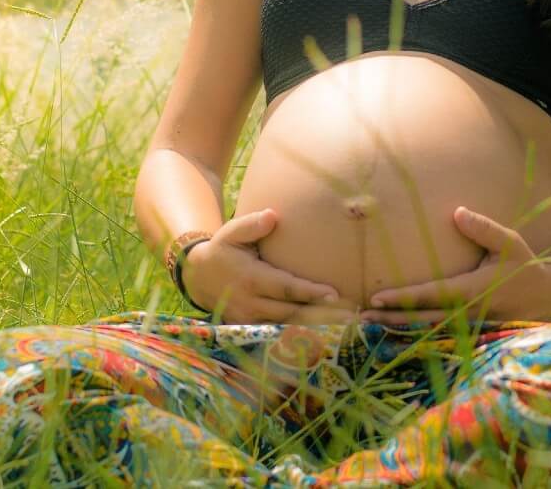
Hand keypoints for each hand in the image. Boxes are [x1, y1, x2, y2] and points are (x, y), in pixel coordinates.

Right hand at [182, 208, 357, 324]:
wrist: (198, 277)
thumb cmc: (223, 249)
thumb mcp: (231, 233)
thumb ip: (251, 225)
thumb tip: (272, 216)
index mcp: (251, 279)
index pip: (285, 288)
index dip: (309, 292)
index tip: (334, 293)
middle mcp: (252, 304)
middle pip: (292, 312)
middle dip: (322, 315)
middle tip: (352, 316)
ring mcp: (251, 320)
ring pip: (288, 327)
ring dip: (317, 328)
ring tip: (347, 327)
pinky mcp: (252, 329)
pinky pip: (280, 334)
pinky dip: (302, 336)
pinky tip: (326, 335)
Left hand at [359, 206, 550, 323]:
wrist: (550, 297)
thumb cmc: (526, 265)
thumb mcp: (510, 242)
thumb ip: (484, 228)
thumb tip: (457, 212)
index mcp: (474, 291)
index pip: (431, 295)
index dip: (403, 298)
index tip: (376, 297)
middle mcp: (469, 313)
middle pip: (422, 319)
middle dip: (391, 318)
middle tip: (361, 317)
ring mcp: (470, 328)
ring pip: (428, 331)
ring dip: (399, 329)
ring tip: (369, 325)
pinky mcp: (471, 333)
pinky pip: (438, 335)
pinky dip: (415, 334)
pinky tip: (395, 332)